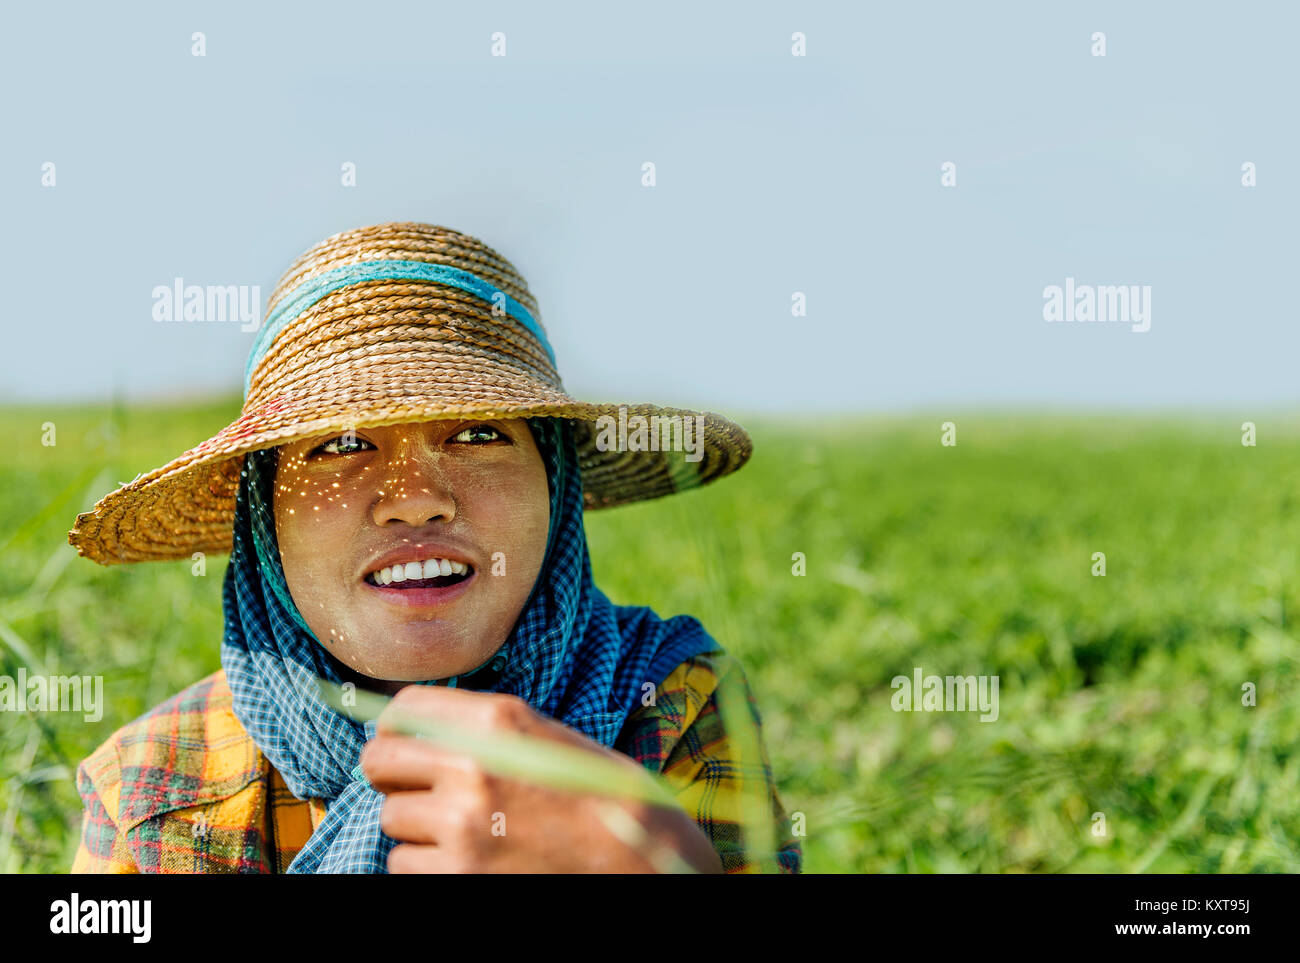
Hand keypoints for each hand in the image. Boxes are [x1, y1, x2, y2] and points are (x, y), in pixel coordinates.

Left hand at [359, 685, 723, 872]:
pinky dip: (427, 865)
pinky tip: (469, 858)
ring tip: (465, 828)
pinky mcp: (456, 875)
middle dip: (392, 776)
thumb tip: (413, 727)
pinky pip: (404, 864)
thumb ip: (477, 725)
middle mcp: (470, 766)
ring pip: (392, 819)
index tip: (401, 744)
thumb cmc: (594, 794)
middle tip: (418, 788)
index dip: (393, 730)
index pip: (400, 712)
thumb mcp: (540, 736)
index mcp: (494, 721)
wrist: (632, 857)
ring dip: (418, 827)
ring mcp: (461, 825)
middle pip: (378, 763)